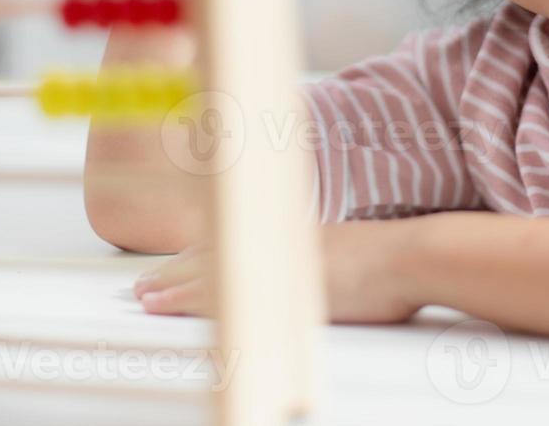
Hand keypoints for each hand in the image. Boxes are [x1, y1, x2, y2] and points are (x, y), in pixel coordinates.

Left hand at [132, 219, 422, 323]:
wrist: (406, 257)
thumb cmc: (386, 258)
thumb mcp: (339, 249)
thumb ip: (314, 254)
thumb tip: (312, 266)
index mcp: (285, 236)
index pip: (228, 244)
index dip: (194, 257)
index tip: (169, 264)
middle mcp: (273, 246)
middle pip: (211, 258)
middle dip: (173, 273)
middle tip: (142, 285)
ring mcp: (275, 267)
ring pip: (210, 278)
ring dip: (174, 288)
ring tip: (146, 297)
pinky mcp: (277, 291)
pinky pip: (228, 299)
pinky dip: (198, 305)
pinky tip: (178, 311)